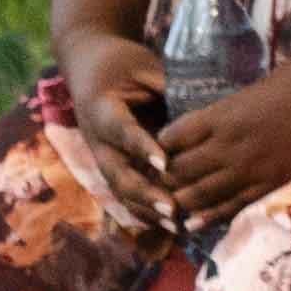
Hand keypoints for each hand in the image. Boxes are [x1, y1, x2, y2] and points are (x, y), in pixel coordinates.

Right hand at [51, 28, 172, 224]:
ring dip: (147, 210)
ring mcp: (102, 157)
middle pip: (117, 172)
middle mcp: (97, 139)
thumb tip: (200, 113)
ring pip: (120, 190)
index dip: (142, 148)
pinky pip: (126, 194)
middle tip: (172, 209)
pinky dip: (146, 211)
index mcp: (101, 108)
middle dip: (145, 193)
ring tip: (177, 226)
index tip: (165, 164)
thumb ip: (166, 90)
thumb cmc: (122, 64)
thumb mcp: (142, 66)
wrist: (89, 67)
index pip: (122, 131)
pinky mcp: (111, 167)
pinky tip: (171, 226)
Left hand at [152, 71, 290, 228]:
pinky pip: (231, 206)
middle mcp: (228, 145)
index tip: (157, 149)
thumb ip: (228, 110)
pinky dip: (208, 217)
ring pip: (200, 193)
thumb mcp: (251, 89)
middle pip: (181, 169)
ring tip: (168, 206)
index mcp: (221, 115)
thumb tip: (211, 122)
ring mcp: (248, 168)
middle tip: (158, 181)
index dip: (160, 145)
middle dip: (165, 177)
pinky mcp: (268, 184)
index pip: (174, 136)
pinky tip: (193, 224)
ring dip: (181, 201)